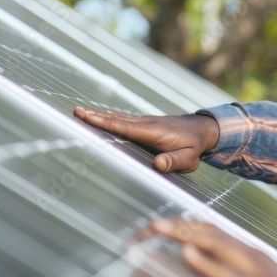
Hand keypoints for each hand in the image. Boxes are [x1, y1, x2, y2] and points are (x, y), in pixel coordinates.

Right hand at [73, 107, 218, 172]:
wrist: (202, 130)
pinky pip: (122, 121)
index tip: (87, 116)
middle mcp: (145, 124)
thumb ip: (173, 161)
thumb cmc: (194, 147)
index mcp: (152, 131)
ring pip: (117, 118)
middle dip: (95, 116)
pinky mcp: (143, 125)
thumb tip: (158, 165)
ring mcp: (143, 123)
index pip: (123, 126)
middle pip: (116, 119)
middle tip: (74, 111)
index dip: (104, 122)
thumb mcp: (188, 158)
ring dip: (98, 115)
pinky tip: (98, 118)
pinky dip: (108, 119)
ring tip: (79, 112)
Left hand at [145, 218, 276, 276]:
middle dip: (176, 225)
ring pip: (217, 243)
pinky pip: (231, 274)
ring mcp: (259, 268)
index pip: (210, 234)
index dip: (182, 227)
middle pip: (209, 231)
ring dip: (185, 233)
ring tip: (157, 228)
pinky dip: (207, 263)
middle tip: (146, 225)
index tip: (151, 229)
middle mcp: (252, 254)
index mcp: (249, 254)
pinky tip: (186, 254)